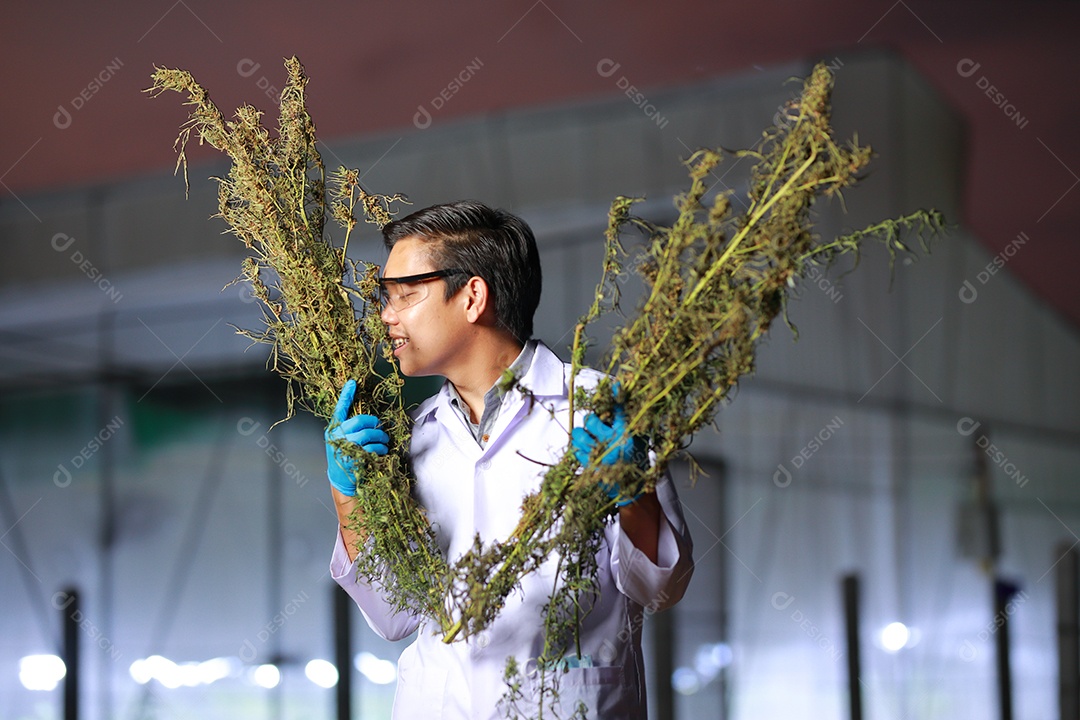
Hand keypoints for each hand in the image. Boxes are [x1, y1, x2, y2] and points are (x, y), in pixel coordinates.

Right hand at [325, 380, 388, 496]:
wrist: (342, 481)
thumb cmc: (345, 458)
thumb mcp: (341, 441)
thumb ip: (349, 429)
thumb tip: (366, 418)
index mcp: (333, 429)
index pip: (340, 409)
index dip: (346, 395)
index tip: (353, 383)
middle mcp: (337, 437)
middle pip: (361, 421)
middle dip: (375, 424)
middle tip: (380, 429)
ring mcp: (344, 448)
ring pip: (369, 435)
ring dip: (381, 437)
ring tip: (383, 441)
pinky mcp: (353, 459)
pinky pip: (373, 448)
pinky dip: (381, 449)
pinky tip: (381, 452)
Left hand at [571, 405, 645, 506]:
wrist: (632, 491)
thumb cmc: (637, 463)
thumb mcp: (641, 440)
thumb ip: (633, 422)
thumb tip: (628, 402)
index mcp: (627, 436)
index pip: (620, 411)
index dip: (617, 397)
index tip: (615, 387)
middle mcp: (612, 444)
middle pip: (591, 420)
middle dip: (591, 419)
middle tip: (594, 422)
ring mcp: (599, 456)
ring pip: (578, 435)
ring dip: (581, 433)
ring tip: (586, 436)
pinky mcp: (590, 467)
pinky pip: (576, 450)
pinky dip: (579, 448)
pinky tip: (586, 449)